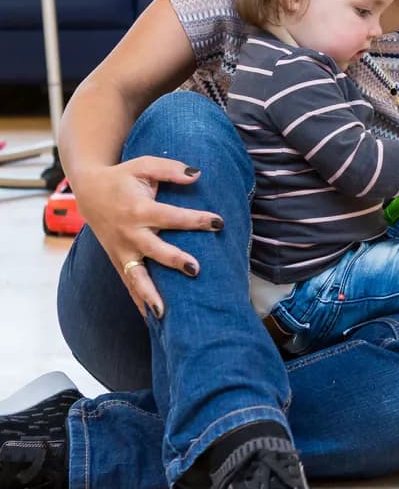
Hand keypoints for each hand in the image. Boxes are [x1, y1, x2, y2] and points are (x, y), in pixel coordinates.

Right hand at [71, 157, 222, 318]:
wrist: (89, 191)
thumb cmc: (123, 177)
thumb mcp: (144, 165)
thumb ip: (171, 170)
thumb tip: (198, 175)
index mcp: (139, 210)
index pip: (172, 217)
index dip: (195, 220)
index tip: (218, 222)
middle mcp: (130, 234)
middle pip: (154, 251)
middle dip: (174, 260)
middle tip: (196, 269)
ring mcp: (122, 251)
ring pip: (136, 277)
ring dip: (150, 295)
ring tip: (164, 315)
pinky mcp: (119, 261)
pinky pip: (129, 285)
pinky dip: (139, 302)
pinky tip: (153, 322)